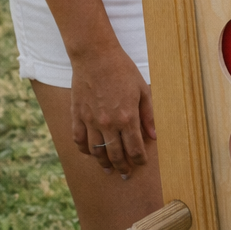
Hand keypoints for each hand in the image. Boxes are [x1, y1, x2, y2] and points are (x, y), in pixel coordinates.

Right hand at [70, 46, 154, 177]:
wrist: (96, 57)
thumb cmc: (123, 70)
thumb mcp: (142, 90)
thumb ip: (148, 114)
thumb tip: (153, 135)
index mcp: (127, 117)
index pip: (134, 148)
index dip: (139, 160)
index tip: (141, 164)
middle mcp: (108, 123)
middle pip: (115, 154)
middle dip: (122, 167)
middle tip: (125, 174)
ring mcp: (90, 121)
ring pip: (96, 151)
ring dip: (103, 163)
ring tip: (109, 168)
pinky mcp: (77, 116)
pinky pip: (79, 140)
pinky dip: (84, 150)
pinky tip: (90, 153)